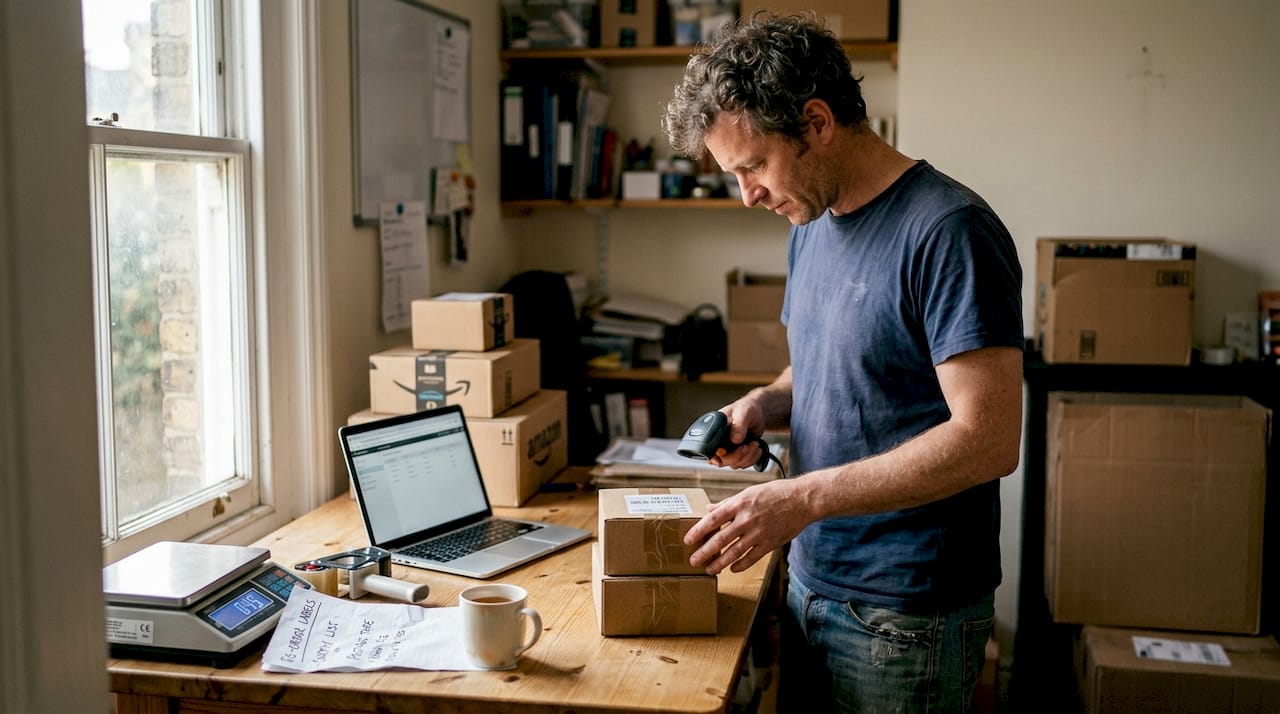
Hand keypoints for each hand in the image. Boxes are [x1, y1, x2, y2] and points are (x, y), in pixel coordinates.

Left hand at [684, 478, 812, 574]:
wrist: (802, 500)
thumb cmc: (775, 493)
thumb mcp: (749, 492)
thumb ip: (728, 503)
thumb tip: (710, 509)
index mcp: (740, 504)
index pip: (713, 519)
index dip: (698, 531)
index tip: (688, 540)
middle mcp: (747, 519)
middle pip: (720, 539)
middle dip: (704, 552)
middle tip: (693, 561)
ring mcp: (758, 533)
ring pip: (734, 552)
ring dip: (719, 563)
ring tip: (709, 569)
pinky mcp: (770, 543)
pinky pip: (752, 558)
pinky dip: (740, 565)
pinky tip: (732, 569)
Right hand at [708, 400, 764, 469]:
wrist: (757, 414)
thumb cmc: (747, 408)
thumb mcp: (743, 412)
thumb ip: (739, 425)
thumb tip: (735, 440)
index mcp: (713, 431)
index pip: (709, 450)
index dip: (715, 457)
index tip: (724, 457)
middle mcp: (718, 443)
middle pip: (721, 461)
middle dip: (737, 456)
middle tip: (747, 446)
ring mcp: (728, 450)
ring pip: (734, 464)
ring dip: (747, 457)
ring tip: (755, 444)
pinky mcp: (738, 455)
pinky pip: (743, 464)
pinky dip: (752, 459)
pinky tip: (757, 448)